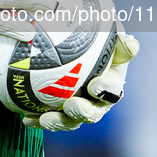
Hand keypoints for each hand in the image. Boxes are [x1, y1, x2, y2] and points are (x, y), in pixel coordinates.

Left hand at [23, 32, 139, 130]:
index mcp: (111, 84)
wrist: (70, 45)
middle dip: (83, 112)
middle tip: (71, 105)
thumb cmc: (90, 38)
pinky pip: (48, 118)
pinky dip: (38, 120)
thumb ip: (117, 39)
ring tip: (46, 119)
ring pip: (70, 120)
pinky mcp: (57, 112)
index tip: (94, 86)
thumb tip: (130, 42)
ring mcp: (76, 108)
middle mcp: (96, 101)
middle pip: (93, 112)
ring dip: (59, 122)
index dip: (106, 90)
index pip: (113, 90)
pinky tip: (26, 119)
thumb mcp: (106, 35)